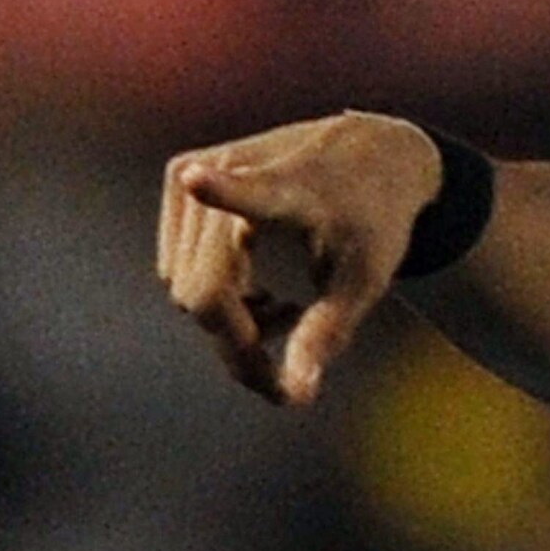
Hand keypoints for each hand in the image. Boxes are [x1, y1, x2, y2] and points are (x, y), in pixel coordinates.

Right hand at [157, 111, 441, 402]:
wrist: (372, 153)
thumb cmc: (373, 221)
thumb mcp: (365, 282)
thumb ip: (326, 335)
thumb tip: (295, 397)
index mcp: (292, 188)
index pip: (249, 192)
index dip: (221, 191)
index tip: (196, 178)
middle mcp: (233, 166)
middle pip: (203, 292)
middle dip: (240, 343)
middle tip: (294, 362)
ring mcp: (198, 169)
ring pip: (184, 287)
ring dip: (230, 318)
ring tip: (284, 309)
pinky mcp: (181, 175)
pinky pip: (176, 268)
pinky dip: (214, 293)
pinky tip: (257, 287)